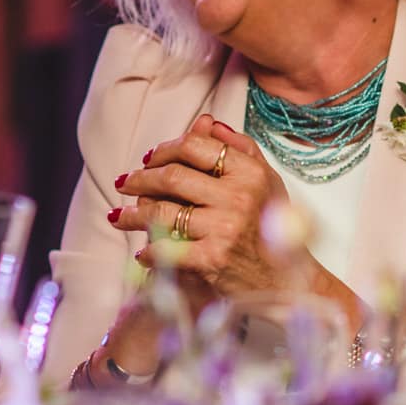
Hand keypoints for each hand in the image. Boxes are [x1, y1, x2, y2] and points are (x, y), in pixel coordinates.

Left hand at [113, 114, 297, 297]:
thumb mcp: (265, 181)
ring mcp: (224, 228)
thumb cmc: (272, 228)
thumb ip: (239, 148)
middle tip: (125, 183)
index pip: (195, 147)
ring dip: (133, 214)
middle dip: (140, 179)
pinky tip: (142, 252)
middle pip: (172, 177)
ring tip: (119, 216)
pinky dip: (149, 251)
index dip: (165, 150)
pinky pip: (167, 249)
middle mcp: (238, 197)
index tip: (149, 159)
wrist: (286, 281)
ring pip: (163, 212)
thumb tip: (206, 123)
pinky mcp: (212, 259)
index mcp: (249, 172)